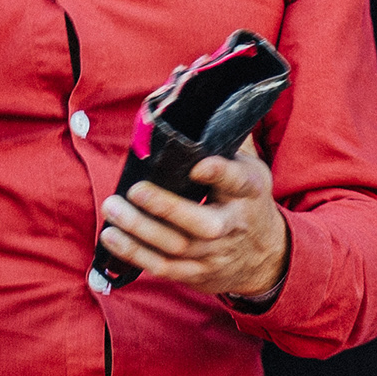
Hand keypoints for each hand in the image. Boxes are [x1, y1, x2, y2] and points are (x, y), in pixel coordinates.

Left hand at [97, 139, 288, 304]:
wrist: (264, 256)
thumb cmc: (246, 202)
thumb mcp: (251, 170)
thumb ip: (227, 141)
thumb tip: (201, 102)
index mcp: (248, 193)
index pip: (236, 182)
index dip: (218, 173)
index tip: (198, 165)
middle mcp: (232, 225)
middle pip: (200, 224)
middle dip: (165, 208)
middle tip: (135, 191)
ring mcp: (214, 254)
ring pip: (175, 247)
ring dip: (139, 230)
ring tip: (112, 209)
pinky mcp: (196, 273)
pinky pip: (163, 267)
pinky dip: (135, 253)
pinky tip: (112, 237)